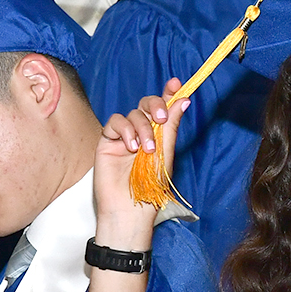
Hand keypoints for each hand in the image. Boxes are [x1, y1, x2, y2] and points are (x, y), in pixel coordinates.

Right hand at [94, 81, 186, 249]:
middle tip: (161, 118)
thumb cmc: (150, 187)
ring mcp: (124, 136)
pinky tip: (130, 147)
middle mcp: (142, 132)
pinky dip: (125, 130)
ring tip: (145, 150)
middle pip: (146, 105)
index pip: (164, 108)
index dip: (169, 93)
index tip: (177, 84)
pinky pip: (115, 122)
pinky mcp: (107, 141)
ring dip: (141, 128)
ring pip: (132, 113)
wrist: (130, 208)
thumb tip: (184, 99)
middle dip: (155, 105)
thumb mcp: (165, 153)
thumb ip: (171, 126)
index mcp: (159, 135)